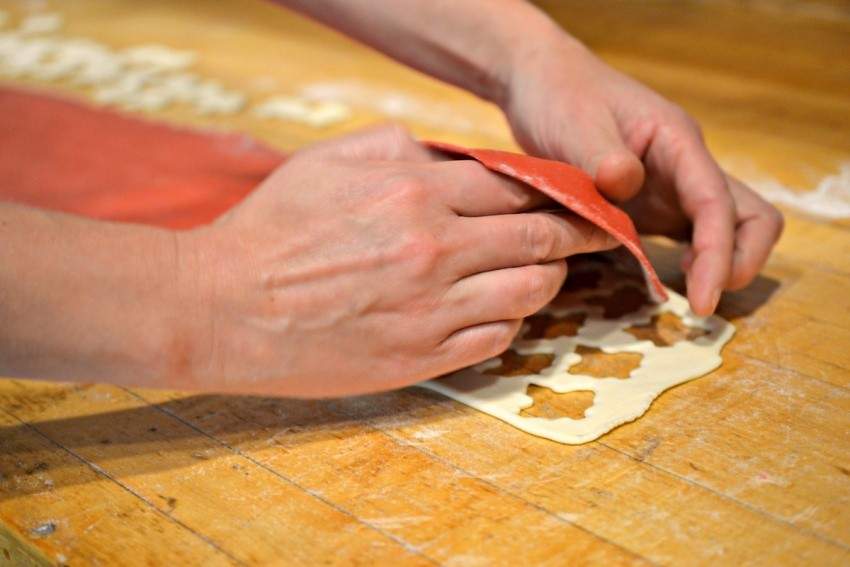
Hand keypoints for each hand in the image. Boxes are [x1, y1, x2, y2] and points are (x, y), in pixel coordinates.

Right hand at [179, 126, 618, 396]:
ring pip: (530, 292)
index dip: (559, 188)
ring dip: (550, 278)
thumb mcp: (330, 160)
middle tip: (600, 232)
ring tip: (551, 271)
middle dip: (582, 232)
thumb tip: (454, 154)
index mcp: (415, 194)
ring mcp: (431, 311)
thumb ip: (402, 147)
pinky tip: (503, 311)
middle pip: (540, 237)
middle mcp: (434, 251)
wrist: (222, 306)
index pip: (518, 186)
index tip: (577, 193)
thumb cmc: (271, 229)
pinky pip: (496, 340)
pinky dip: (512, 322)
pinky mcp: (420, 358)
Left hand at [501, 36, 782, 314]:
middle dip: (738, 261)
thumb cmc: (560, 97)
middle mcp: (686, 166)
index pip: (716, 203)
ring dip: (718, 264)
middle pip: (748, 216)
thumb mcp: (574, 124)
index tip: (704, 300)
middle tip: (700, 301)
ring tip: (683, 294)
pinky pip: (688, 236)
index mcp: (677, 141)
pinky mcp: (652, 204)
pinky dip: (687, 263)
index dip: (718, 254)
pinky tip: (658, 281)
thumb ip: (601, 156)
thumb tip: (627, 186)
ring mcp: (672, 186)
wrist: (543, 84)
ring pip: (725, 228)